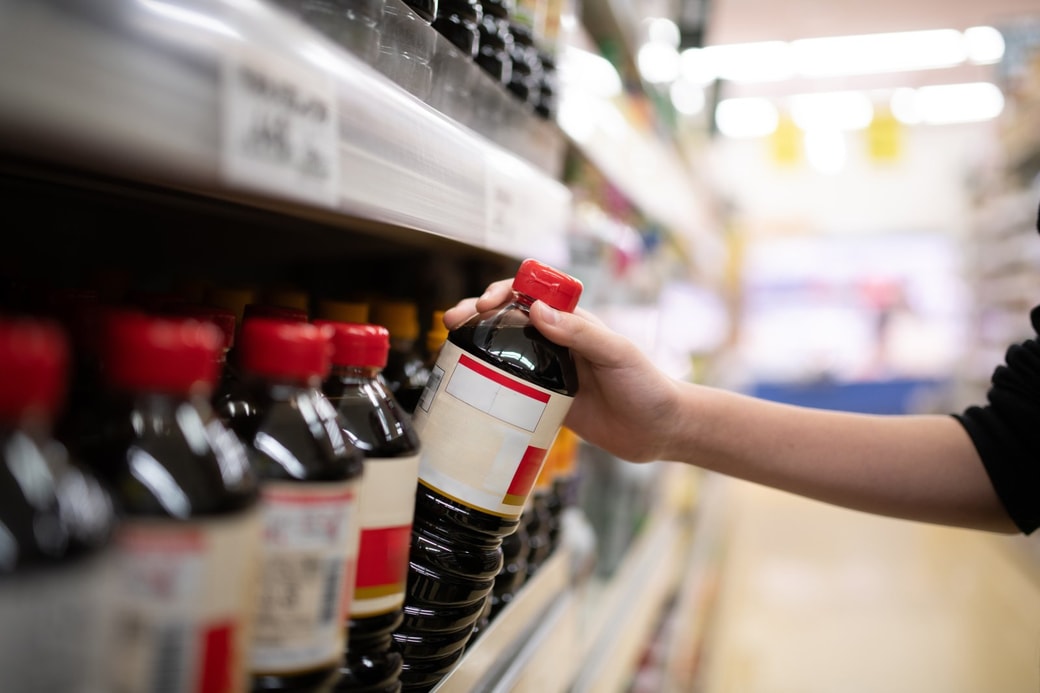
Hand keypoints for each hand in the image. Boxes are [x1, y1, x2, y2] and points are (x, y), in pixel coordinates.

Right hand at [444, 280, 680, 462]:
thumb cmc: (647, 385)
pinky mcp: (545, 401)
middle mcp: (557, 343)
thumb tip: (539, 311)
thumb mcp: (617, 353)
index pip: (531, 294)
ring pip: (505, 352)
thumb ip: (581, 333)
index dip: (504, 291)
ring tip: (449, 346)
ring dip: (477, 345)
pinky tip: (468, 384)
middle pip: (509, 320)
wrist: (658, 431)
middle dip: (478, 314)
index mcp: (573, 322)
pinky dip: (487, 382)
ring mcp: (549, 372)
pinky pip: (511, 388)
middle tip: (453, 320)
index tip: (486, 302)